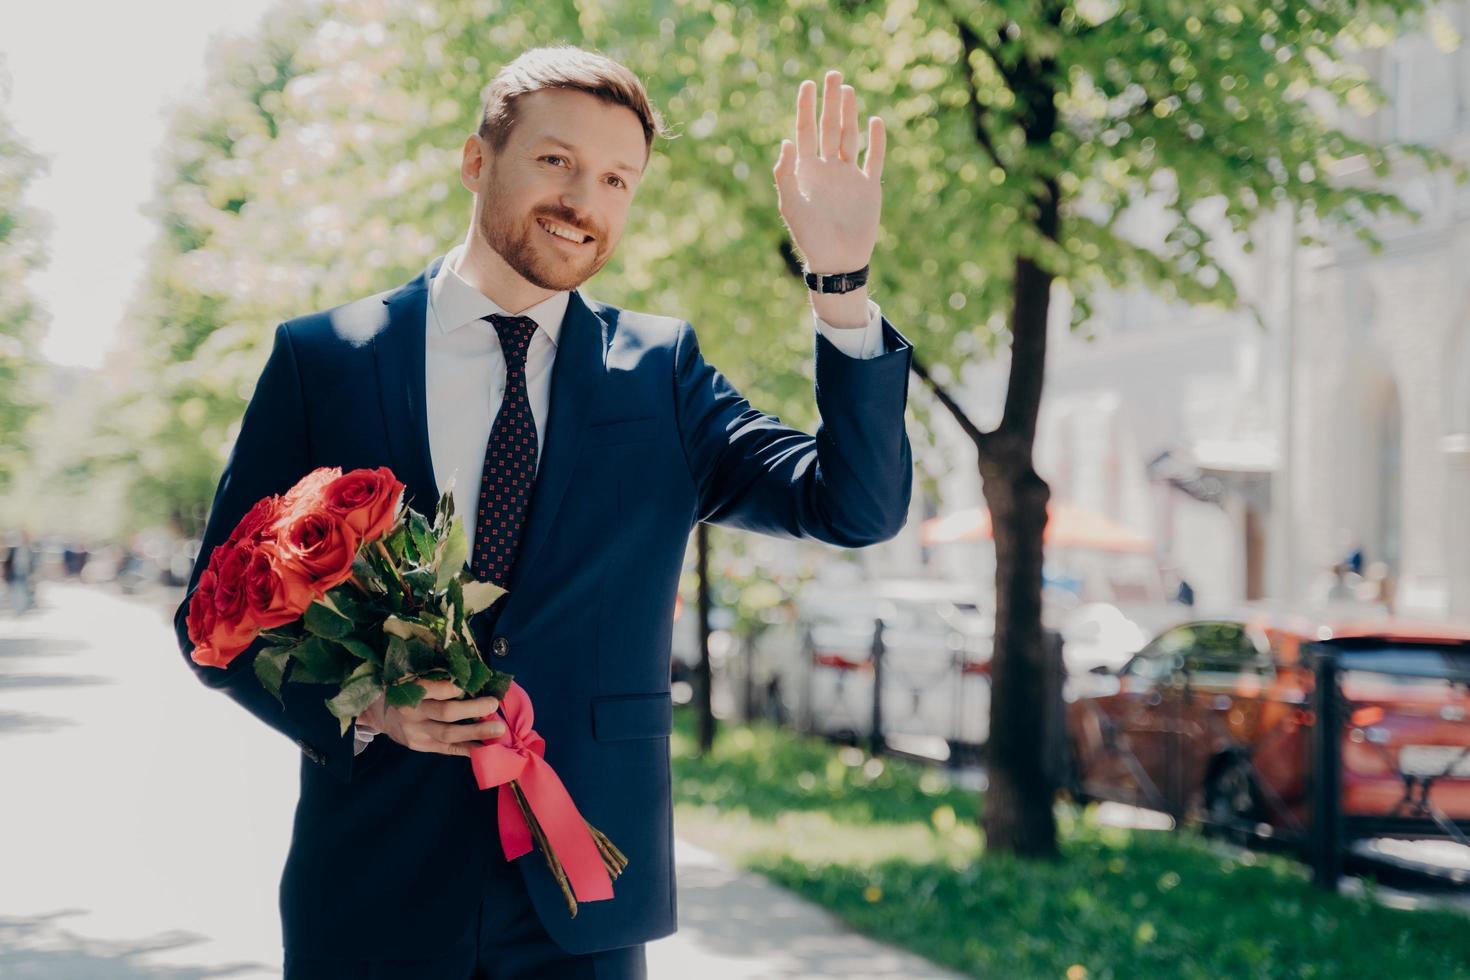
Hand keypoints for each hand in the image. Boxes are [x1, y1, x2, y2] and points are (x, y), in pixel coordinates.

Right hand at [356, 679, 504, 756]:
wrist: (375, 712)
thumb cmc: (399, 687)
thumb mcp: (407, 675)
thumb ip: (431, 676)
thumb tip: (467, 672)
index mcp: (406, 690)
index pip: (429, 689)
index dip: (450, 688)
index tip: (469, 684)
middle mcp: (411, 713)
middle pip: (445, 712)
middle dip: (472, 709)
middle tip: (493, 704)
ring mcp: (416, 733)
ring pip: (448, 734)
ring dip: (476, 732)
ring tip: (498, 730)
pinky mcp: (420, 746)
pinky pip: (446, 749)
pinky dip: (467, 749)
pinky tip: (486, 748)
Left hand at [772, 69, 885, 275]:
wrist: (837, 261)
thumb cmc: (810, 236)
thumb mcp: (791, 204)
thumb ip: (785, 173)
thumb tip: (785, 141)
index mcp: (806, 171)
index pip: (805, 131)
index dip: (806, 107)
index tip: (808, 84)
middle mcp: (827, 169)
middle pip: (829, 127)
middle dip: (830, 102)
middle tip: (833, 74)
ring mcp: (849, 176)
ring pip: (849, 137)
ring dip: (849, 114)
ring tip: (848, 90)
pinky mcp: (868, 187)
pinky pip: (873, 159)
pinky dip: (876, 141)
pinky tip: (875, 121)